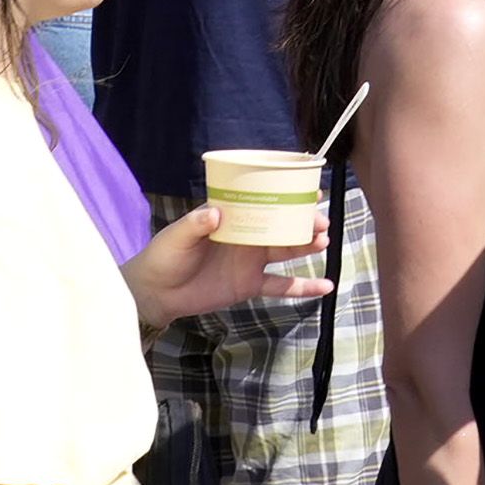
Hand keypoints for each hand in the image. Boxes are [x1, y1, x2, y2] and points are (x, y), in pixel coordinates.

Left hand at [123, 203, 338, 329]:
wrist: (158, 292)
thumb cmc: (164, 256)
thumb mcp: (177, 236)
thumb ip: (196, 224)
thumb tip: (215, 213)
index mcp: (232, 216)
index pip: (263, 201)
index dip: (285, 196)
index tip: (308, 192)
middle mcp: (246, 235)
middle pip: (281, 225)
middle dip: (302, 222)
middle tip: (320, 223)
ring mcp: (251, 260)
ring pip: (286, 250)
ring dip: (306, 246)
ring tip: (324, 242)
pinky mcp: (251, 285)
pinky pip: (282, 285)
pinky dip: (304, 286)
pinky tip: (326, 286)